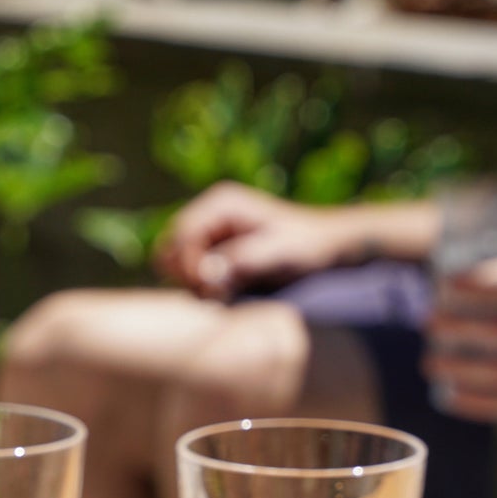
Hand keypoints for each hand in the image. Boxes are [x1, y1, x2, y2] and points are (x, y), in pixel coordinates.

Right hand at [154, 183, 356, 298]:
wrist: (327, 244)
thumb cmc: (307, 245)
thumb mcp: (279, 253)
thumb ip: (241, 260)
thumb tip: (206, 274)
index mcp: (221, 202)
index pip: (180, 235)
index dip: (188, 265)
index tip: (209, 289)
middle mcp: (209, 211)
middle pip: (169, 247)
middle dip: (185, 274)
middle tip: (213, 294)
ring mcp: (208, 230)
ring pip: (174, 261)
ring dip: (190, 282)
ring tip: (219, 295)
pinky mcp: (212, 248)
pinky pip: (188, 269)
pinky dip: (198, 284)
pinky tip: (222, 293)